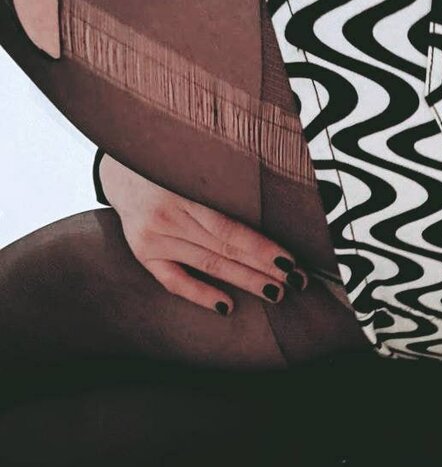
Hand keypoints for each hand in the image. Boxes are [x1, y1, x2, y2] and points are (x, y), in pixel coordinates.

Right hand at [98, 155, 307, 314]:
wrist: (120, 165)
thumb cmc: (169, 161)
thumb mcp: (195, 159)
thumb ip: (225, 177)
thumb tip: (274, 194)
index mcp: (182, 190)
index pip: (230, 228)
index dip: (262, 247)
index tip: (291, 260)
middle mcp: (166, 218)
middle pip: (224, 249)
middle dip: (264, 267)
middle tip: (296, 281)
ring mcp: (153, 239)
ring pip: (207, 265)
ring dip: (244, 281)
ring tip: (275, 292)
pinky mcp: (144, 254)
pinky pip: (174, 281)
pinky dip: (200, 294)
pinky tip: (227, 306)